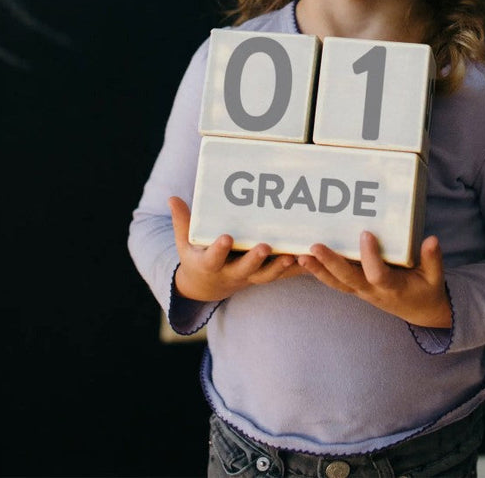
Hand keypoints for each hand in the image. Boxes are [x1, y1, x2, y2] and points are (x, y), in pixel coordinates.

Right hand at [169, 197, 302, 301]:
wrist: (208, 286)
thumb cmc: (197, 256)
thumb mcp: (186, 242)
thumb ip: (182, 221)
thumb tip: (172, 198)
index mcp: (210, 264)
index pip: (213, 258)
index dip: (219, 250)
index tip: (225, 237)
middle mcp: (231, 273)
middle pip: (244, 269)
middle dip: (255, 259)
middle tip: (264, 246)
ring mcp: (250, 277)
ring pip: (267, 275)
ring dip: (280, 266)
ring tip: (293, 255)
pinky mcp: (266, 275)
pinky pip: (283, 275)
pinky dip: (297, 269)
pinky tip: (312, 260)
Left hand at [298, 231, 451, 327]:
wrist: (420, 312)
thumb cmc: (427, 290)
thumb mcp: (435, 277)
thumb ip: (432, 259)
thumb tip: (432, 239)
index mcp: (393, 287)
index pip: (378, 273)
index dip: (371, 256)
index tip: (365, 233)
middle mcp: (373, 291)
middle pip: (348, 280)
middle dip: (331, 264)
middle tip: (315, 246)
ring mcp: (362, 292)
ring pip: (337, 283)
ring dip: (318, 270)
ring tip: (301, 256)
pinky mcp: (356, 289)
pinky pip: (335, 282)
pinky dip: (319, 273)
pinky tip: (304, 260)